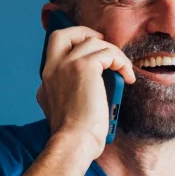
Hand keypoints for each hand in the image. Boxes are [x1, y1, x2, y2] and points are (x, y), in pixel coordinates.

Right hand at [37, 25, 134, 159]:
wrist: (74, 142)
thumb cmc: (75, 136)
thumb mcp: (63, 112)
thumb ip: (68, 94)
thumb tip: (87, 88)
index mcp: (47, 79)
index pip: (56, 50)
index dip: (75, 46)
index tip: (90, 54)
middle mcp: (52, 68)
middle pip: (65, 34)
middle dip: (85, 33)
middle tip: (104, 45)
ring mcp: (66, 64)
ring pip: (93, 42)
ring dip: (113, 53)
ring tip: (124, 70)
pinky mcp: (83, 67)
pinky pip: (108, 52)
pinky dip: (121, 62)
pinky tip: (128, 77)